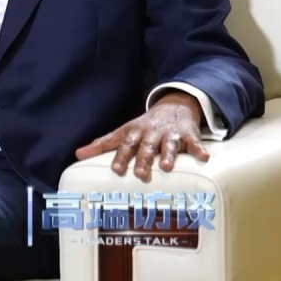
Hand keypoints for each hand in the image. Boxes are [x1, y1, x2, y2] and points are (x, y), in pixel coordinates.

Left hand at [74, 90, 208, 180]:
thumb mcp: (123, 132)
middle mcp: (151, 133)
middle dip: (143, 159)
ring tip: (166, 167)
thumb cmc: (144, 126)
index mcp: (134, 133)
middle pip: (146, 146)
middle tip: (140, 174)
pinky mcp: (188, 135)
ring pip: (169, 145)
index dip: (121, 157)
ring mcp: (170, 134)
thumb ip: (102, 144)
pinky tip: (203, 157)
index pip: (125, 145)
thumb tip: (77, 155)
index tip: (116, 169)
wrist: (173, 107)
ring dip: (168, 155)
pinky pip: (194, 142)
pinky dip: (198, 149)